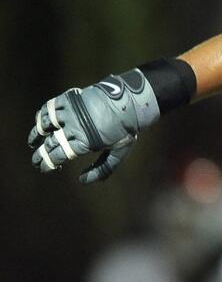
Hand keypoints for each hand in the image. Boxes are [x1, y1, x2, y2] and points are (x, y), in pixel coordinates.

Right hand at [28, 70, 160, 183]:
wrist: (129, 102)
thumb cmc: (125, 129)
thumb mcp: (119, 152)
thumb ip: (102, 169)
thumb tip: (82, 181)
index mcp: (86, 142)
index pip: (58, 156)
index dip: (48, 163)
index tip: (43, 168)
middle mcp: (74, 127)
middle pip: (50, 143)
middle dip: (40, 154)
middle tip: (35, 161)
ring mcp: (70, 112)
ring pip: (45, 124)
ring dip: (36, 134)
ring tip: (32, 142)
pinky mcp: (69, 99)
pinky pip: (49, 108)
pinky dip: (42, 116)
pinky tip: (40, 123)